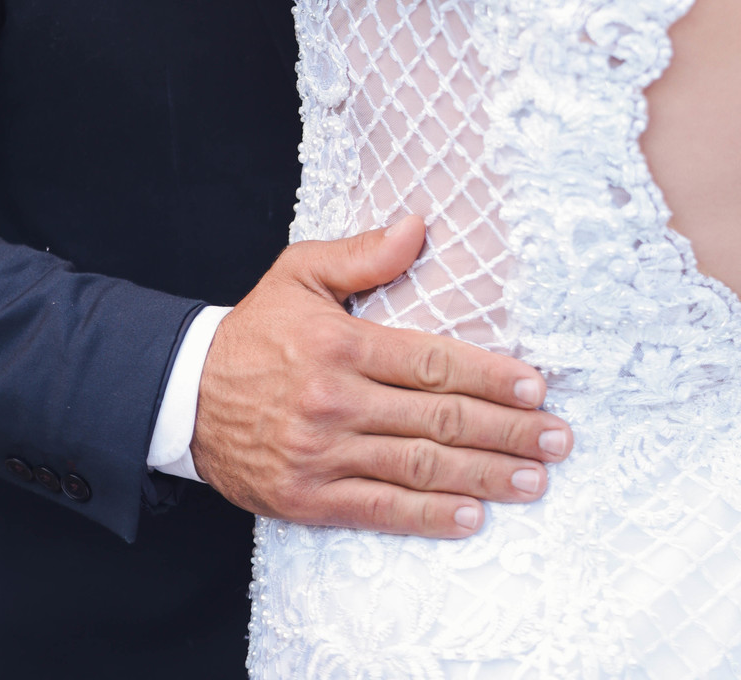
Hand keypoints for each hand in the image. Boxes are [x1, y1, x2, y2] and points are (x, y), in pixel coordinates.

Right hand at [190, 216, 571, 538]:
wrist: (182, 395)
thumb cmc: (255, 330)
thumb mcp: (301, 272)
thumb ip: (365, 254)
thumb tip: (419, 224)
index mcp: (342, 345)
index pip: (433, 362)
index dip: (491, 377)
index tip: (537, 387)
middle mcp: (336, 402)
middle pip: (439, 420)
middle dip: (507, 431)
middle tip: (558, 440)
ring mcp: (321, 455)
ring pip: (419, 468)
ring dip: (485, 476)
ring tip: (534, 480)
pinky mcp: (307, 498)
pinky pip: (380, 511)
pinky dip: (429, 517)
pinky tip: (472, 516)